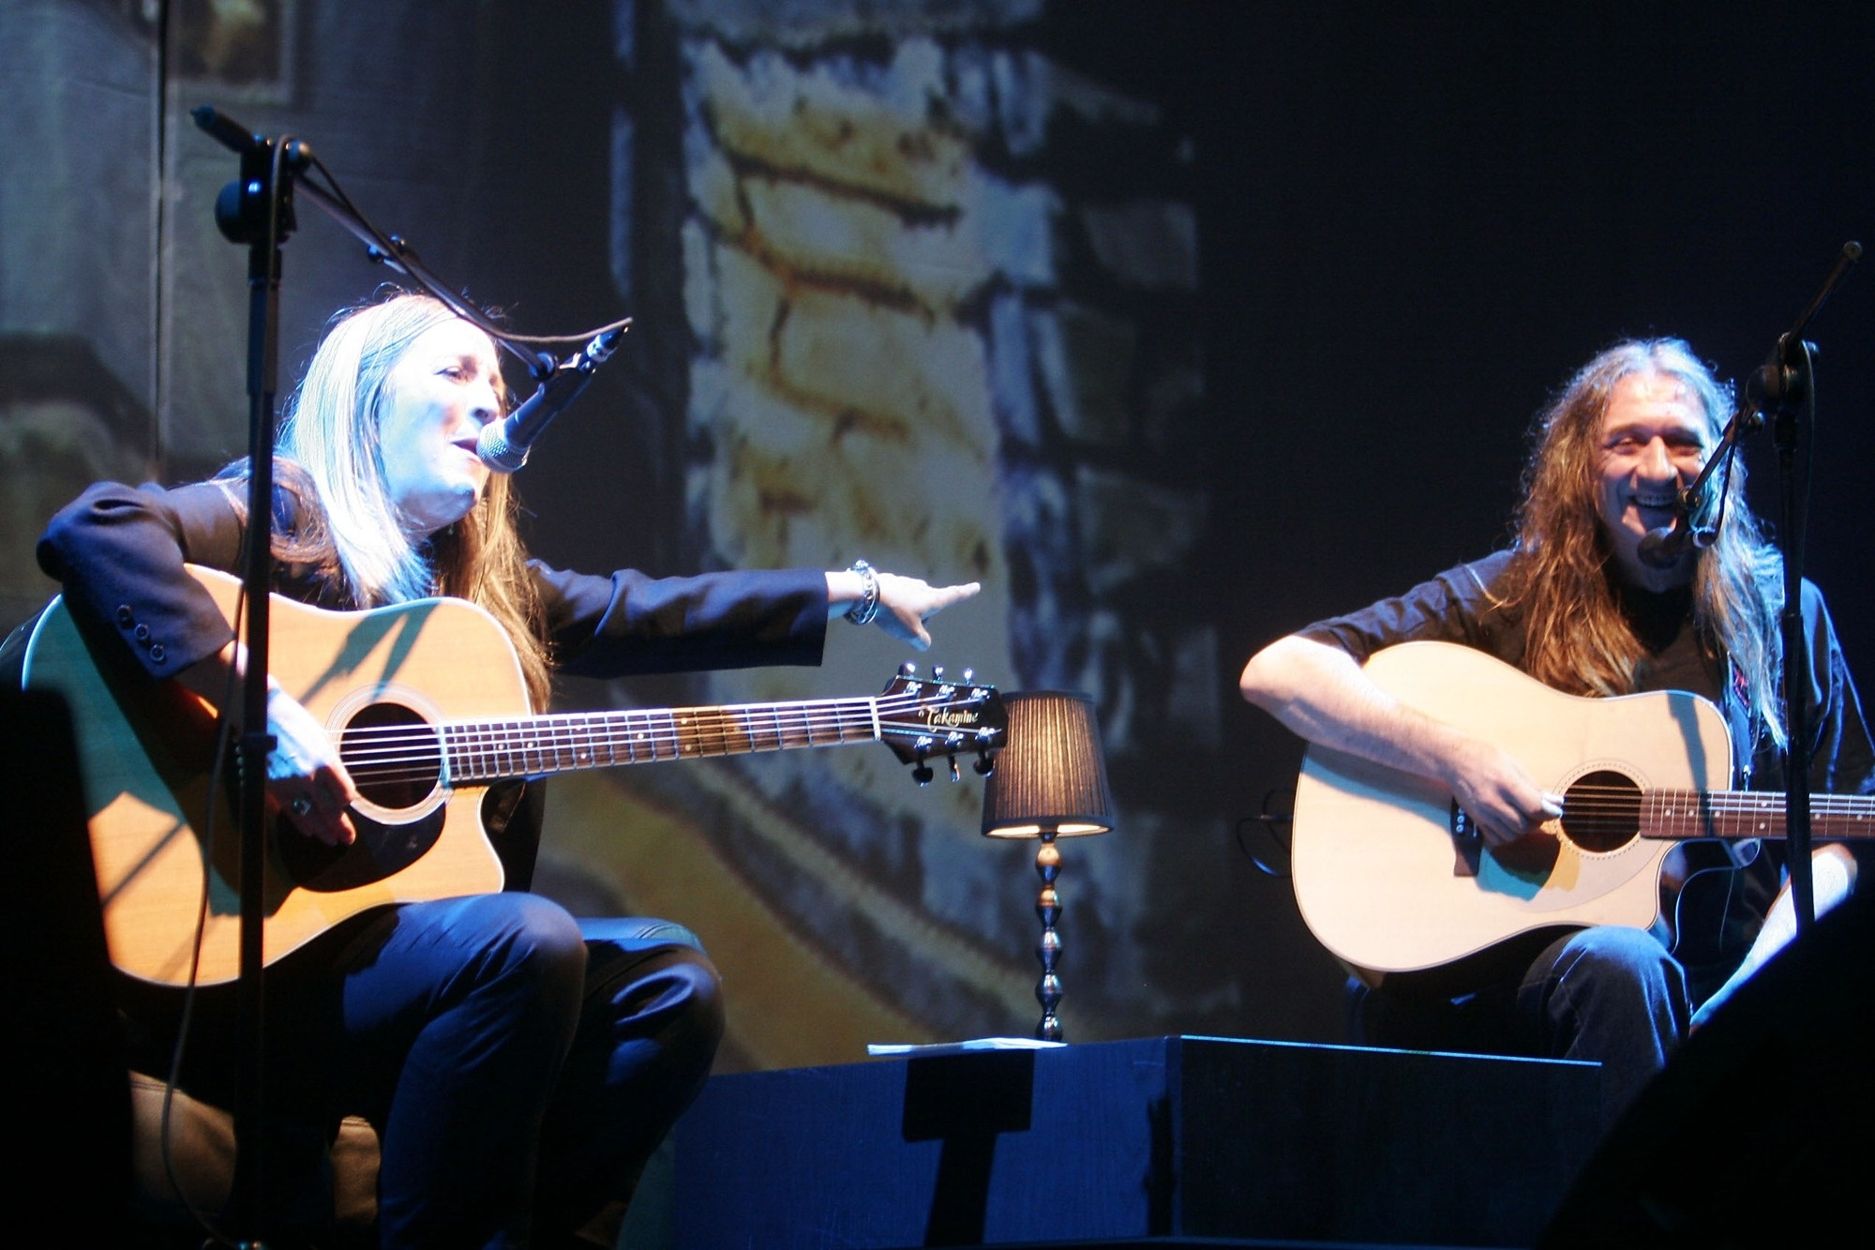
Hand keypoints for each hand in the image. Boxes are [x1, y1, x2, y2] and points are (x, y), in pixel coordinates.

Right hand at [264, 684, 358, 846]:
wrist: (264, 715)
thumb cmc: (297, 725)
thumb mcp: (322, 743)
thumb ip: (330, 768)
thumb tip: (339, 790)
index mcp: (327, 762)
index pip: (345, 794)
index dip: (346, 801)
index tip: (347, 804)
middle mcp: (310, 776)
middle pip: (330, 810)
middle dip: (340, 826)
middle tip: (348, 838)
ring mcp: (290, 784)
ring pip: (310, 815)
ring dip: (323, 830)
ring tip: (332, 840)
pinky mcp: (273, 787)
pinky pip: (290, 811)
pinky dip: (301, 823)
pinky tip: (309, 831)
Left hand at [872, 572, 980, 650]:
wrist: (866, 594)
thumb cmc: (894, 614)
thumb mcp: (911, 634)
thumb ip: (922, 641)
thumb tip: (924, 643)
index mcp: (932, 599)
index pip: (953, 596)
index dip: (965, 593)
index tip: (976, 586)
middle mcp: (921, 588)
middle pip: (930, 602)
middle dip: (924, 614)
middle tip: (908, 624)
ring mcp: (906, 583)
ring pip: (913, 599)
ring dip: (907, 609)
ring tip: (892, 617)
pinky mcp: (891, 582)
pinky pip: (897, 596)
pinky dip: (893, 604)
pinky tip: (882, 609)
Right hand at [1443, 736, 1562, 847]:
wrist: (1454, 760)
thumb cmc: (1486, 757)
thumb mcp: (1514, 765)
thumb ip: (1534, 787)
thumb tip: (1556, 803)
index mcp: (1506, 783)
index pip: (1534, 808)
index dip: (1550, 813)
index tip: (1555, 811)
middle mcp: (1493, 801)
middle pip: (1524, 825)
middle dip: (1537, 822)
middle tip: (1537, 813)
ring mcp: (1483, 813)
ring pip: (1512, 835)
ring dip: (1523, 830)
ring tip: (1523, 817)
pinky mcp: (1476, 819)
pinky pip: (1497, 839)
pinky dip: (1507, 836)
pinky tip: (1508, 824)